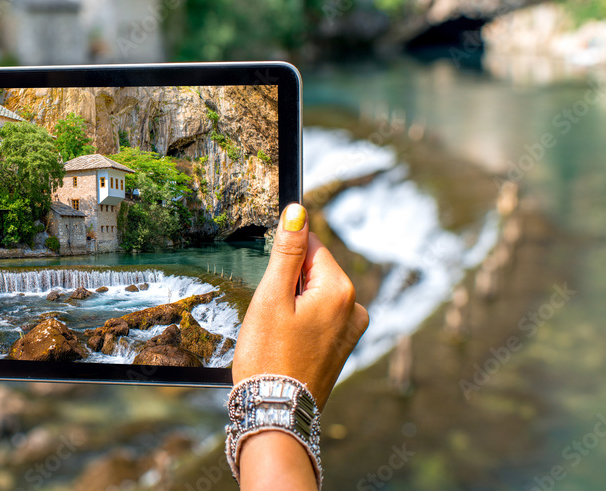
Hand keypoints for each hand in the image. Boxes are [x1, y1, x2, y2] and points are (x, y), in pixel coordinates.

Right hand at [233, 203, 368, 407]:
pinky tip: (285, 344)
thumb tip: (298, 211)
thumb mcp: (271, 297)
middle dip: (287, 285)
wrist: (276, 412)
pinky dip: (299, 323)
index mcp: (340, 289)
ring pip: (313, 295)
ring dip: (291, 305)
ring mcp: (350, 330)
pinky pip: (317, 318)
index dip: (283, 261)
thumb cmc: (269, 356)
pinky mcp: (341, 347)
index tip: (270, 287)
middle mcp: (354, 307)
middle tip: (271, 316)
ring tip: (277, 333)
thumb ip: (287, 251)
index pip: (310, 247)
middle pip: (312, 271)